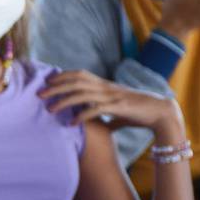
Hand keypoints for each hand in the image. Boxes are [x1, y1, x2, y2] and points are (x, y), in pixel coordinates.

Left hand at [40, 70, 184, 134]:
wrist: (161, 113)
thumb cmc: (139, 112)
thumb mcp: (118, 110)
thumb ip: (107, 115)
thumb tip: (101, 125)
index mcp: (105, 85)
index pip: (80, 75)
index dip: (63, 76)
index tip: (47, 82)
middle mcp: (106, 88)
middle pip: (76, 82)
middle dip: (56, 87)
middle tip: (39, 94)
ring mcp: (112, 97)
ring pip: (82, 95)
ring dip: (63, 101)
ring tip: (49, 109)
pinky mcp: (118, 108)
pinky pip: (95, 110)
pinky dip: (81, 116)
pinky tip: (71, 124)